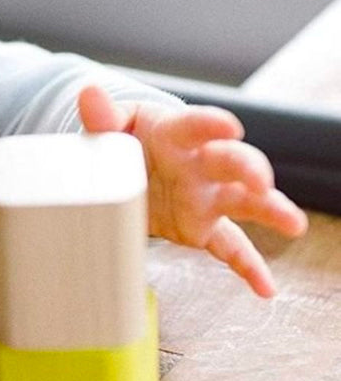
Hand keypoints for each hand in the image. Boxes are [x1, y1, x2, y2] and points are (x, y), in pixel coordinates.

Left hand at [78, 85, 307, 297]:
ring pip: (243, 202)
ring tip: (292, 223)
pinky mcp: (203, 226)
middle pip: (231, 162)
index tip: (229, 126)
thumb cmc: (127, 138)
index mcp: (176, 134)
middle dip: (248, 168)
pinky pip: (229, 247)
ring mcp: (206, 197)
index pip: (195, 126)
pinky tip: (266, 287)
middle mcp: (200, 164)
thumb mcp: (112, 125)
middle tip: (259, 179)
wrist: (129, 166)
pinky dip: (247, 267)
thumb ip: (103, 115)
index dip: (211, 125)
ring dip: (269, 210)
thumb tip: (88, 93)